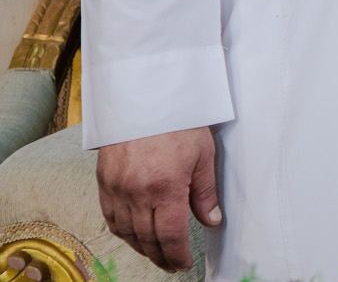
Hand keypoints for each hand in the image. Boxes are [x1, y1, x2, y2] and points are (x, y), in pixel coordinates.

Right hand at [96, 127, 219, 269]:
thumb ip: (205, 192)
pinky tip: (133, 234)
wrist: (145, 96)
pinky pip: (110, 217)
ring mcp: (117, 188)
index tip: (183, 263)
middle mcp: (137, 192)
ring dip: (141, 247)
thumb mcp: (203, 154)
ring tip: (155, 253)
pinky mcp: (104, 181)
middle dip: (160, 256)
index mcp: (165, 187)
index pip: (170, 235)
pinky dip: (122, 231)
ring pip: (126, 232)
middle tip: (171, 264)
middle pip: (147, 238)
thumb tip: (211, 220)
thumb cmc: (178, 121)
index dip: (177, 255)